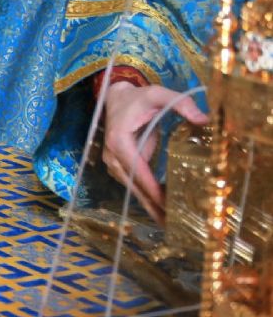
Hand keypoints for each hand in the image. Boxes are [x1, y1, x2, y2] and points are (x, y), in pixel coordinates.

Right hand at [102, 81, 207, 223]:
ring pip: (131, 187)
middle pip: (132, 184)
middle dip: (151, 204)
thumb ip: (180, 103)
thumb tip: (204, 120)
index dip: (150, 187)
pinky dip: (145, 196)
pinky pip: (132, 184)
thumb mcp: (158, 94)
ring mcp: (113, 161)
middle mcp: (112, 154)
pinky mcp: (119, 165)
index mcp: (118, 140)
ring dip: (148, 204)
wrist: (115, 97)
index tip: (166, 204)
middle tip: (171, 222)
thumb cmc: (137, 97)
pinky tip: (160, 209)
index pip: (136, 168)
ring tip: (168, 222)